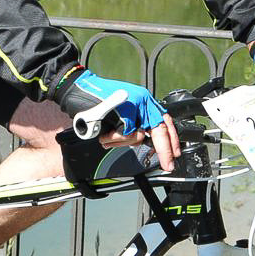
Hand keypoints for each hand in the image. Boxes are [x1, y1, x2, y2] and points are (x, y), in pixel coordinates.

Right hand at [55, 69, 179, 170]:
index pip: (165, 121)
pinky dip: (113, 138)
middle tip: (167, 165)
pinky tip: (104, 132)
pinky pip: (125, 133)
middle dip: (164, 151)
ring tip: (108, 136)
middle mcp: (143, 101)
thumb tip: (149, 142)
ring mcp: (135, 104)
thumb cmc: (97, 103)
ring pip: (137, 136)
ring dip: (121, 142)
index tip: (175, 154)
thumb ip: (136, 123)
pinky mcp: (125, 109)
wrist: (79, 90)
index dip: (172, 140)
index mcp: (145, 101)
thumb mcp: (123, 113)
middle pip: (159, 130)